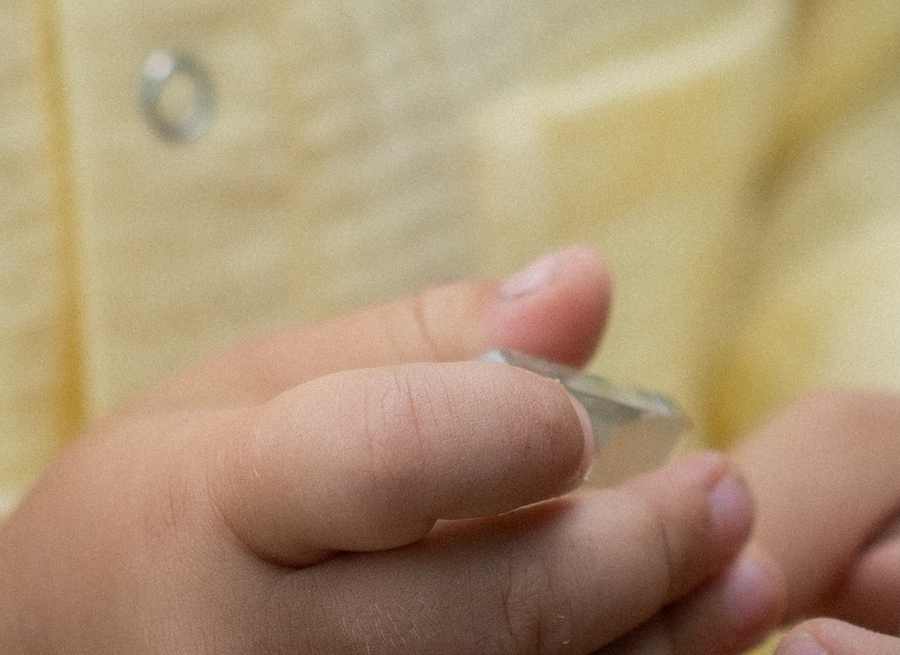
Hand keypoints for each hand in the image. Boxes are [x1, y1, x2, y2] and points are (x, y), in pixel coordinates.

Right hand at [0, 249, 782, 654]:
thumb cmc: (163, 518)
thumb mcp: (251, 393)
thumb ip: (427, 347)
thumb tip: (587, 282)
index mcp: (212, 511)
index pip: (378, 463)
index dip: (505, 433)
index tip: (585, 412)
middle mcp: (247, 654)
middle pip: (492, 611)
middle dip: (638, 550)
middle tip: (722, 490)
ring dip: (658, 644)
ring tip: (737, 577)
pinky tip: (666, 647)